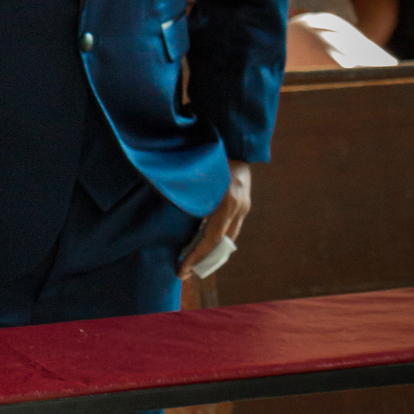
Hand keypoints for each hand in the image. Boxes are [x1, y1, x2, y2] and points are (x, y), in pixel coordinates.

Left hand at [179, 162, 251, 278]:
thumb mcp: (198, 174)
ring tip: (192, 263)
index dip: (196, 257)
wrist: (238, 140)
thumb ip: (189, 195)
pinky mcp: (244, 203)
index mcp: (227, 202)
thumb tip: (169, 210)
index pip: (211, 240)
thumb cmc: (213, 153)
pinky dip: (217, 239)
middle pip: (221, 244)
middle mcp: (239, 207)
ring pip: (227, 239)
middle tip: (184, 273)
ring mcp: (244, 206)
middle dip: (203, 261)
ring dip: (211, 253)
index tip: (181, 270)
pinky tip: (204, 245)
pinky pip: (230, 228)